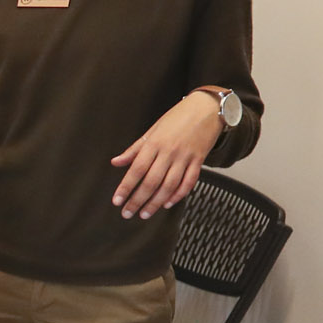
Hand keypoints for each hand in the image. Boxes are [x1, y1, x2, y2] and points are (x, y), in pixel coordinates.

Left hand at [109, 93, 224, 218]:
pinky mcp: (199, 161)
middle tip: (127, 213)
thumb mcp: (152, 129)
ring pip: (168, 186)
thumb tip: (115, 162)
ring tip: (145, 214)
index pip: (136, 169)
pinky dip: (178, 195)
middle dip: (137, 200)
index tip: (117, 201)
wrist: (207, 108)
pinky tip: (167, 204)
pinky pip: (188, 182)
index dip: (125, 187)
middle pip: (151, 182)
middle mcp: (169, 152)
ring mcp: (185, 157)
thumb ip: (134, 149)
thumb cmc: (178, 117)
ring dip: (155, 203)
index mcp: (154, 143)